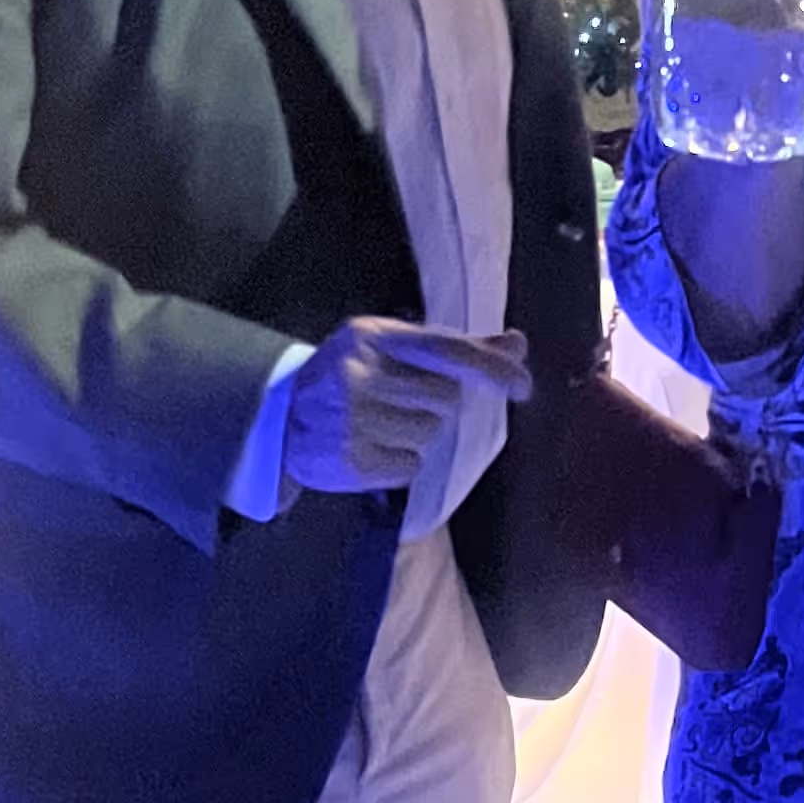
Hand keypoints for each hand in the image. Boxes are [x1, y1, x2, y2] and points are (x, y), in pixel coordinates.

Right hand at [282, 320, 529, 496]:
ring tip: (382, 423)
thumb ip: (458, 348)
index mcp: (373, 336)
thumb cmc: (354, 376)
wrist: (281, 418)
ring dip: (418, 433)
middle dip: (437, 403)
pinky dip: (401, 461)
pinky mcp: (348, 461)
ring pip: (430, 433)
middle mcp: (358, 373)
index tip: (522, 385)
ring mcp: (350, 419)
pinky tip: (373, 446)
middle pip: (446, 398)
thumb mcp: (395, 349)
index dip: (489, 367)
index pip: (446, 349)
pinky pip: (410, 466)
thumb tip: (517, 346)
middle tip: (402, 400)